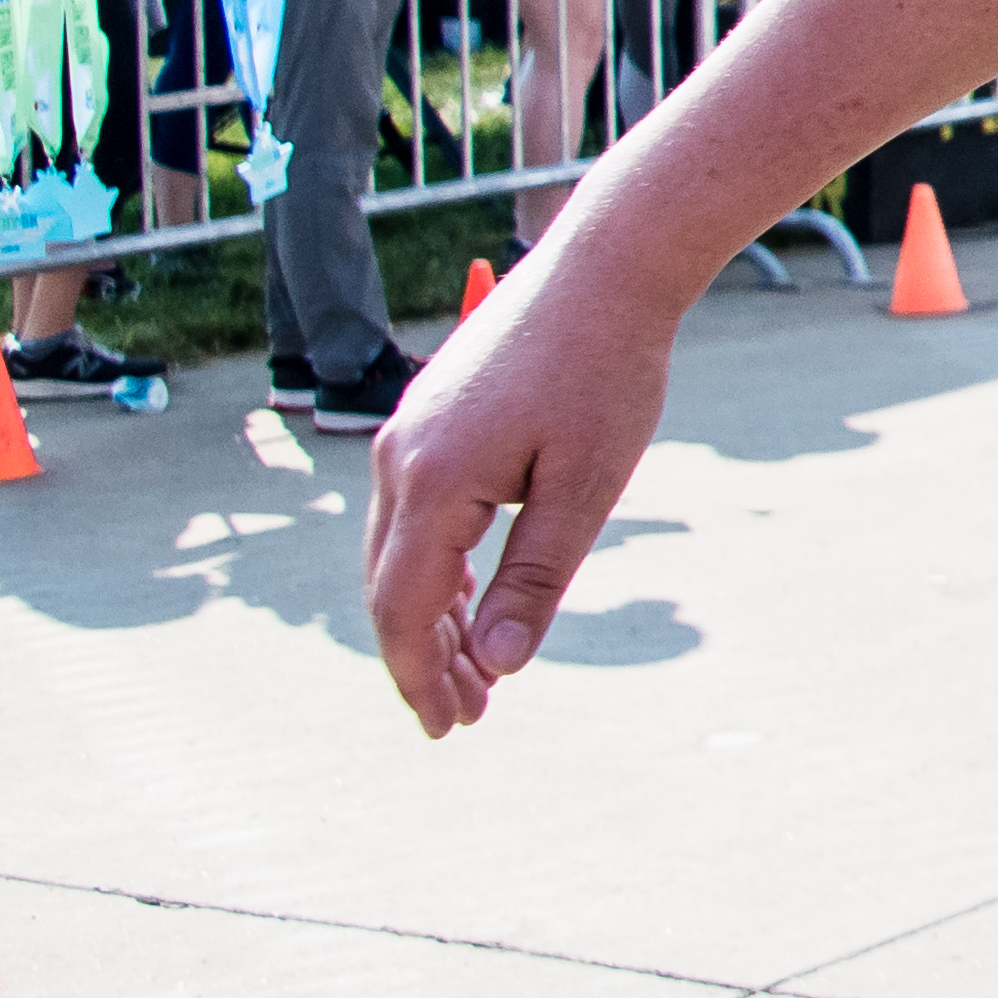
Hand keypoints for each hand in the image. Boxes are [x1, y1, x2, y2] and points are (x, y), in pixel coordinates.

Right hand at [362, 237, 689, 733]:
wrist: (607, 270)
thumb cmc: (607, 373)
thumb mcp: (584, 487)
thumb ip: (534, 578)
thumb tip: (498, 666)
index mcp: (432, 481)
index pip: (403, 609)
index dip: (421, 676)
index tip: (450, 728)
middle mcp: (399, 459)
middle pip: (390, 588)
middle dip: (423, 659)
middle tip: (467, 717)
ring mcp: (407, 435)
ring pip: (398, 553)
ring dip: (428, 617)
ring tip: (473, 674)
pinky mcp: (428, 420)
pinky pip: (414, 514)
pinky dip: (435, 568)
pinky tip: (468, 600)